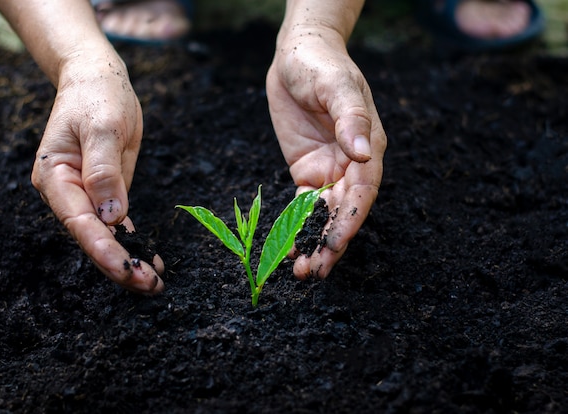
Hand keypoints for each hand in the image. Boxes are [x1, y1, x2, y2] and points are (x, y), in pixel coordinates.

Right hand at [31, 54, 164, 293]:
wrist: (99, 81)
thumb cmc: (97, 97)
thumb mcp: (103, 128)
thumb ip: (105, 172)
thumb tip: (111, 217)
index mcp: (55, 177)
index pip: (80, 223)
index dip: (104, 250)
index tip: (128, 270)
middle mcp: (66, 193)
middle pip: (91, 238)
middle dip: (119, 265)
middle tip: (150, 285)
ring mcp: (85, 195)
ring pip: (104, 237)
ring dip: (127, 260)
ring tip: (154, 282)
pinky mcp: (104, 194)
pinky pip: (116, 225)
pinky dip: (132, 243)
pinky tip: (149, 261)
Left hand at [266, 26, 386, 279]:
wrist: (298, 55)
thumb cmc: (322, 64)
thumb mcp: (336, 86)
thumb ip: (350, 119)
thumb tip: (364, 153)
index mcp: (367, 147)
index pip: (362, 193)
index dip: (349, 221)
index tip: (334, 245)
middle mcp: (351, 164)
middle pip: (344, 212)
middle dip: (331, 243)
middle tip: (314, 272)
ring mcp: (329, 170)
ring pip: (324, 215)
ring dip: (314, 242)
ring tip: (300, 270)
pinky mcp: (306, 171)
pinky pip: (303, 205)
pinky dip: (296, 227)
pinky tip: (288, 247)